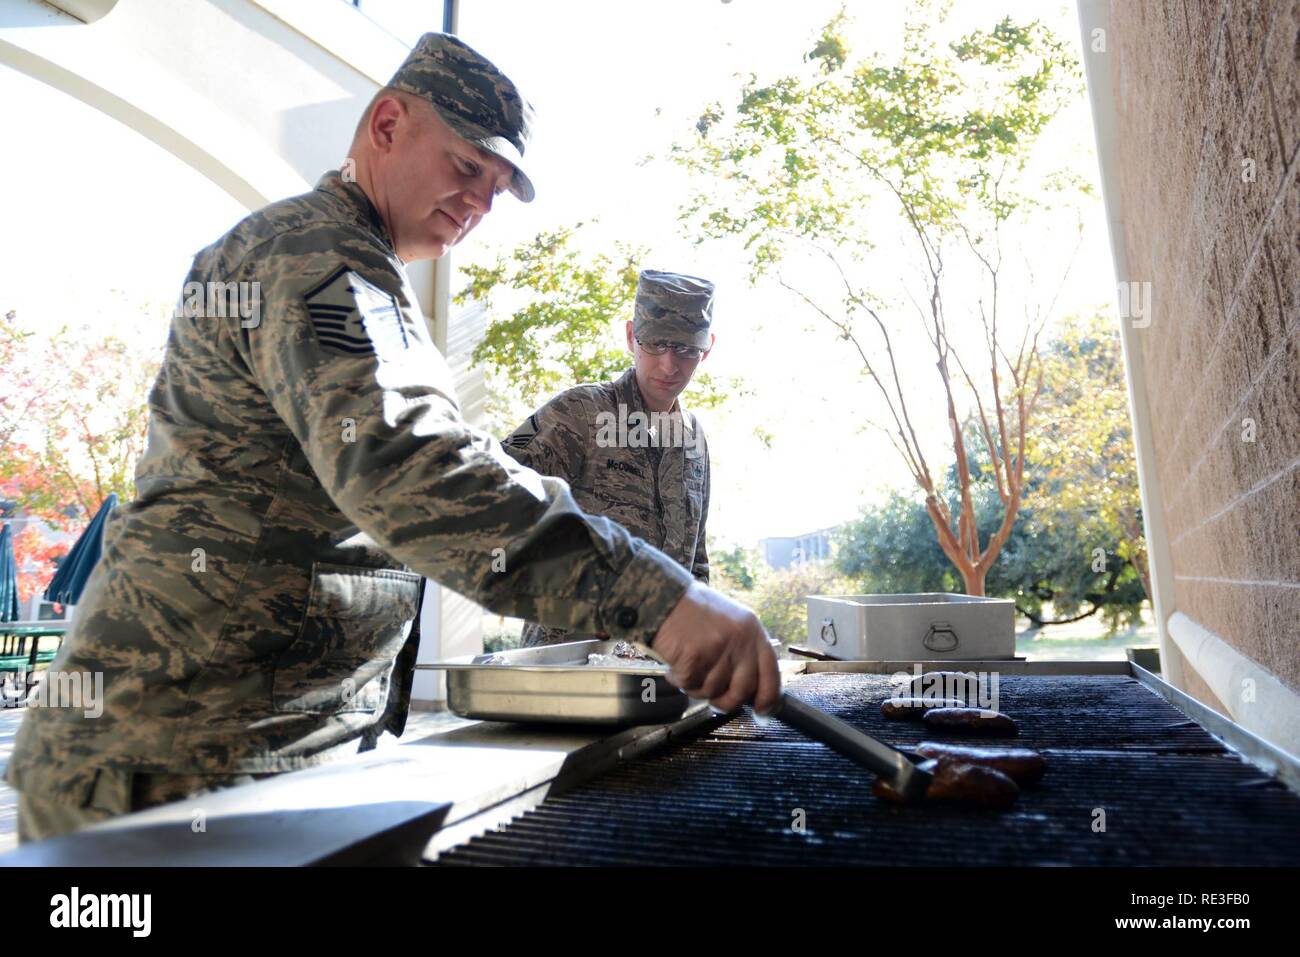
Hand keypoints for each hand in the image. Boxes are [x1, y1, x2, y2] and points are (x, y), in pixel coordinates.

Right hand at [652, 582, 780, 714]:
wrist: (665, 596)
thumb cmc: (695, 611)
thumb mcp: (732, 623)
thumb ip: (744, 652)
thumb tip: (751, 690)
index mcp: (753, 631)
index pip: (771, 672)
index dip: (769, 697)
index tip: (762, 710)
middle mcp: (740, 640)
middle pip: (742, 690)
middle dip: (726, 701)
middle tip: (714, 699)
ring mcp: (717, 648)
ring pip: (713, 690)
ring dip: (697, 687)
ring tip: (688, 669)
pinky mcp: (694, 656)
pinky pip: (690, 685)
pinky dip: (679, 681)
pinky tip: (675, 666)